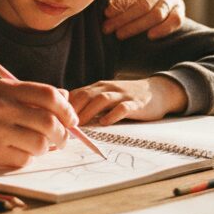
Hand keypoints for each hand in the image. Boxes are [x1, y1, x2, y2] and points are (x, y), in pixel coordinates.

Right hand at [0, 80, 79, 168]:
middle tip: (63, 140)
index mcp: (5, 89)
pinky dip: (26, 158)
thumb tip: (64, 97)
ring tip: (38, 147)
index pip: (48, 95)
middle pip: (49, 122)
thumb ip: (30, 94)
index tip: (72, 119)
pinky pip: (23, 159)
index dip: (66, 108)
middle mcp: (1, 108)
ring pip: (40, 144)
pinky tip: (17, 153)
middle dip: (63, 134)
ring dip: (44, 149)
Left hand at [70, 77, 186, 126]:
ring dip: (88, 112)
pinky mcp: (136, 103)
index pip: (77, 93)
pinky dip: (112, 114)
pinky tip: (105, 123)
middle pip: (86, 95)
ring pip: (101, 99)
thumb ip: (91, 104)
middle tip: (63, 126)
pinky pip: (122, 107)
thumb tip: (68, 120)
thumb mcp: (108, 96)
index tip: (55, 120)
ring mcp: (122, 95)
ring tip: (80, 125)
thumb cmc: (128, 98)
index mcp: (99, 87)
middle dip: (73, 110)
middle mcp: (109, 88)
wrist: (158, 91)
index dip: (64, 106)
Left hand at [102, 0, 184, 39]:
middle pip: (143, 4)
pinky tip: (149, 36)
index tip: (106, 13)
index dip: (120, 3)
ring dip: (136, 26)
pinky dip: (164, 29)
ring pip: (156, 13)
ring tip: (119, 34)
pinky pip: (176, 20)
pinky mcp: (180, 9)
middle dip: (123, 18)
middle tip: (107, 28)